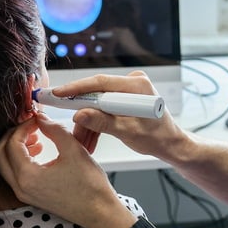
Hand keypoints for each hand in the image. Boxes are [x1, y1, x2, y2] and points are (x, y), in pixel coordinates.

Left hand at [0, 113, 133, 227]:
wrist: (99, 212)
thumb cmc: (90, 187)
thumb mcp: (74, 151)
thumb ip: (55, 130)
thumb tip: (41, 117)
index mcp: (28, 177)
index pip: (12, 144)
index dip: (23, 126)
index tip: (37, 119)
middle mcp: (20, 188)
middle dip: (13, 135)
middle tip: (31, 126)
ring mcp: (23, 194)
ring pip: (4, 165)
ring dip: (14, 147)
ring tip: (35, 137)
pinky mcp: (30, 196)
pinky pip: (14, 174)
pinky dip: (19, 159)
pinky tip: (38, 151)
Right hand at [55, 71, 188, 161]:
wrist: (170, 144)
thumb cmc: (157, 138)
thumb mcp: (127, 132)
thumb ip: (103, 122)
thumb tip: (79, 114)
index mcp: (136, 85)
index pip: (100, 83)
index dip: (76, 88)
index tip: (57, 93)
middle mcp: (133, 83)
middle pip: (97, 94)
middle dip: (82, 113)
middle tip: (65, 125)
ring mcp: (129, 90)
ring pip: (99, 104)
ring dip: (89, 124)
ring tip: (81, 143)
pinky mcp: (125, 99)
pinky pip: (105, 108)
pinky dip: (97, 123)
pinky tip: (89, 140)